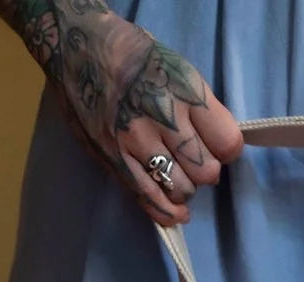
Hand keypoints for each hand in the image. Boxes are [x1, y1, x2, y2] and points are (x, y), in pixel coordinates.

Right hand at [40, 5, 243, 225]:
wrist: (76, 46)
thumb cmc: (132, 54)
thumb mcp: (177, 66)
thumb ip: (198, 106)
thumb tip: (218, 145)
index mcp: (185, 90)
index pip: (227, 142)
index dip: (227, 150)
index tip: (219, 148)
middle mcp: (164, 117)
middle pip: (205, 170)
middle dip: (205, 171)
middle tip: (195, 163)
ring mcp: (137, 141)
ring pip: (180, 188)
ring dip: (184, 189)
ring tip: (177, 177)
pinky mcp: (115, 159)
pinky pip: (149, 198)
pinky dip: (167, 212)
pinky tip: (176, 213)